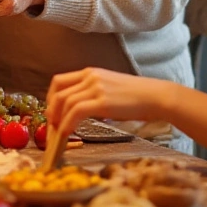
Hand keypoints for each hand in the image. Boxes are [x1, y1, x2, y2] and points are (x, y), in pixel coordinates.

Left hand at [45, 68, 176, 139]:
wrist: (157, 96)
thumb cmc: (137, 97)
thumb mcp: (110, 88)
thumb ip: (93, 94)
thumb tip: (80, 111)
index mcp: (91, 72)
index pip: (59, 81)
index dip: (50, 98)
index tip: (51, 113)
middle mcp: (90, 77)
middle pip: (58, 91)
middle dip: (51, 111)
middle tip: (52, 126)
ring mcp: (96, 87)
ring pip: (64, 102)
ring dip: (57, 120)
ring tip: (58, 134)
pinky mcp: (102, 101)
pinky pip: (76, 112)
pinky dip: (67, 124)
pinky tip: (66, 134)